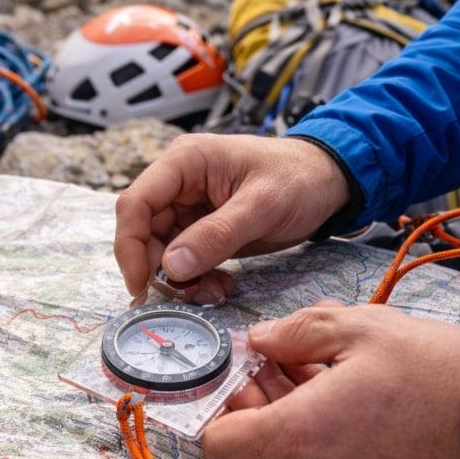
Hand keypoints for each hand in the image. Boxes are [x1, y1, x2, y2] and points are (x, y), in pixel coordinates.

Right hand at [114, 134, 349, 302]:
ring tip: (212, 292)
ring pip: (162, 250)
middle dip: (157, 268)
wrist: (329, 182)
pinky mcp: (202, 228)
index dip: (130, 246)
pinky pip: (184, 259)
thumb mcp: (262, 206)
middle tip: (182, 296)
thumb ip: (216, 235)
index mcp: (185, 162)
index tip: (142, 284)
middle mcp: (179, 182)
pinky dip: (196, 278)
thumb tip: (170, 266)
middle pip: (143, 231)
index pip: (136, 203)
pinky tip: (220, 286)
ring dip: (179, 278)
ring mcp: (189, 206)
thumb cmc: (299, 179)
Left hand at [202, 301, 459, 458]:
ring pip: (287, 457)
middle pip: (252, 447)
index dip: (216, 409)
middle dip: (256, 400)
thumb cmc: (436, 371)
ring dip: (289, 414)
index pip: (217, 448)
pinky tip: (347, 395)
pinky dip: (319, 435)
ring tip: (319, 368)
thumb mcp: (359, 328)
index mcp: (299, 436)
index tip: (236, 375)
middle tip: (279, 358)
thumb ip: (293, 332)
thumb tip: (255, 340)